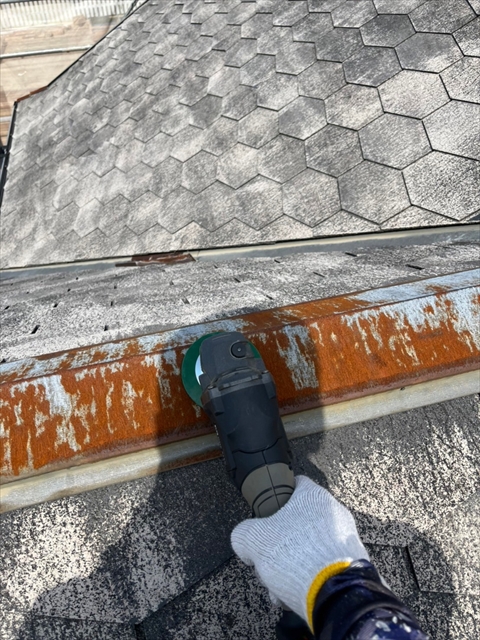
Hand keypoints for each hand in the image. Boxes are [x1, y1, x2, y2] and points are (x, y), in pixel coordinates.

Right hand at [231, 475, 368, 628]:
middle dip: (280, 544)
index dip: (277, 497)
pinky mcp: (354, 561)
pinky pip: (325, 564)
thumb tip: (243, 540)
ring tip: (279, 585)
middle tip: (268, 560)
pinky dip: (310, 576)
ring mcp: (347, 537)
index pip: (294, 484)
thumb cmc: (297, 556)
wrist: (334, 593)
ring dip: (292, 564)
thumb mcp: (253, 540)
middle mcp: (334, 511)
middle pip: (299, 521)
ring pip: (310, 546)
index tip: (267, 512)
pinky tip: (296, 593)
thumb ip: (243, 534)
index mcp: (312, 496)